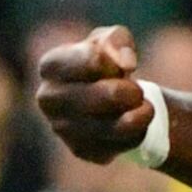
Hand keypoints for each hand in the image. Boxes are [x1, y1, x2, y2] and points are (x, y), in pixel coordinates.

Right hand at [34, 25, 153, 163]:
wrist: (102, 102)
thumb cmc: (104, 65)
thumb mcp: (110, 40)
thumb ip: (116, 40)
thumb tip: (126, 63)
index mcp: (50, 66)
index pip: (95, 59)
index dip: (117, 61)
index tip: (119, 66)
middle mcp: (48, 99)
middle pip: (110, 95)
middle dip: (132, 91)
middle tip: (135, 90)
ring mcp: (62, 128)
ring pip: (122, 124)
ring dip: (143, 112)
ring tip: (142, 105)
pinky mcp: (81, 150)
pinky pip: (125, 143)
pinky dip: (139, 131)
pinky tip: (132, 124)